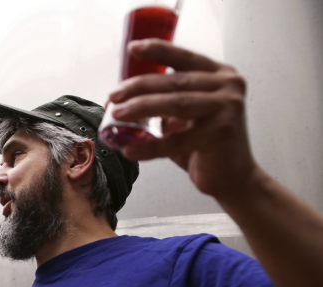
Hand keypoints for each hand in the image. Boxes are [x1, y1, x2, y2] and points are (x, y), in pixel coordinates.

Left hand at [107, 39, 258, 201]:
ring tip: (117, 115)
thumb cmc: (205, 145)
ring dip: (141, 108)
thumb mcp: (185, 116)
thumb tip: (123, 99)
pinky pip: (176, 139)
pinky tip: (130, 150)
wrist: (232, 177)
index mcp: (219, 75)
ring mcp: (228, 107)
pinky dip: (150, 146)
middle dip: (139, 87)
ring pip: (175, 104)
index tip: (133, 48)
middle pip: (174, 81)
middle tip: (114, 95)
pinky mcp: (222, 133)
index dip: (157, 50)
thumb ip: (165, 101)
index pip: (184, 58)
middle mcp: (228, 86)